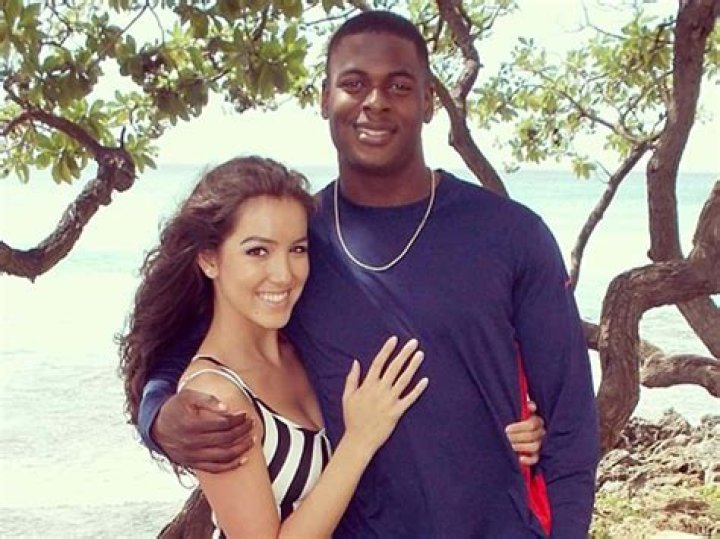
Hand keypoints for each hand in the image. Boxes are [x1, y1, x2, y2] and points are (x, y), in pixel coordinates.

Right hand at [152, 388, 254, 472]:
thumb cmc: (176, 408)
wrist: (157, 427)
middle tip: (251, 423)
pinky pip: (215, 468)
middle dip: (242, 431)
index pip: (222, 423)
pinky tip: (243, 458)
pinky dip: (231, 465)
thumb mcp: (188, 396)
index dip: (237, 419)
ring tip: (252, 439)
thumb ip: (207, 400)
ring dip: (241, 448)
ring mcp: (192, 455)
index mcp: (191, 424)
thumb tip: (226, 408)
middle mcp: (191, 442)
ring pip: (223, 455)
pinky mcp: (193, 464)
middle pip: (225, 439)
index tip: (245, 414)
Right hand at [342, 336, 428, 454]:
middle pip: (394, 367)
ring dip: (412, 366)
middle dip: (404, 353)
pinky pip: (409, 398)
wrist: (359, 440)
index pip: (378, 363)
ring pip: (403, 379)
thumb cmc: (352, 418)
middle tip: (413, 342)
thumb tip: (355, 362)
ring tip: (420, 355)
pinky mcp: (397, 412)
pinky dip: (418, 389)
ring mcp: (389, 401)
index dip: (387, 350)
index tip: (394, 339)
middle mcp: (379, 390)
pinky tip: (425, 380)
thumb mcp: (347, 396)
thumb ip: (352, 378)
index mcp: (367, 385)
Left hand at [505, 400, 544, 465]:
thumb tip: (530, 406)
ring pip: (534, 446)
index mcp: (537, 421)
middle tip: (507, 437)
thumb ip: (525, 406)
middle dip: (517, 437)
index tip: (507, 429)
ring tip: (511, 445)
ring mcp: (539, 443)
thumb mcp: (520, 410)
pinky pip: (536, 459)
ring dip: (521, 447)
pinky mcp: (536, 454)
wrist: (514, 430)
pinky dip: (528, 460)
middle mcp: (540, 432)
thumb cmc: (517, 418)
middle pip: (532, 436)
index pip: (532, 424)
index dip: (519, 427)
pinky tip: (520, 458)